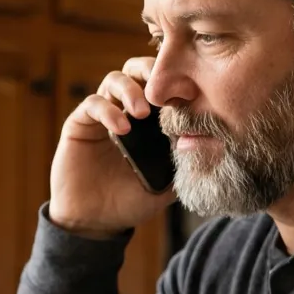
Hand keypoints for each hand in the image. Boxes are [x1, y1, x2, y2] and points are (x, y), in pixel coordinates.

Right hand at [49, 56, 176, 237]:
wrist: (95, 223)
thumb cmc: (130, 202)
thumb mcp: (166, 186)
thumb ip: (185, 165)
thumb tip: (213, 145)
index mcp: (148, 121)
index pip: (161, 86)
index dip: (175, 82)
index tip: (193, 93)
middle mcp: (124, 110)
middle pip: (137, 70)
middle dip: (151, 71)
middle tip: (165, 87)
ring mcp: (101, 115)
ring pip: (115, 80)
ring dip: (131, 90)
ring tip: (143, 112)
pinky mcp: (80, 124)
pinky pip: (93, 104)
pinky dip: (108, 111)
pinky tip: (122, 128)